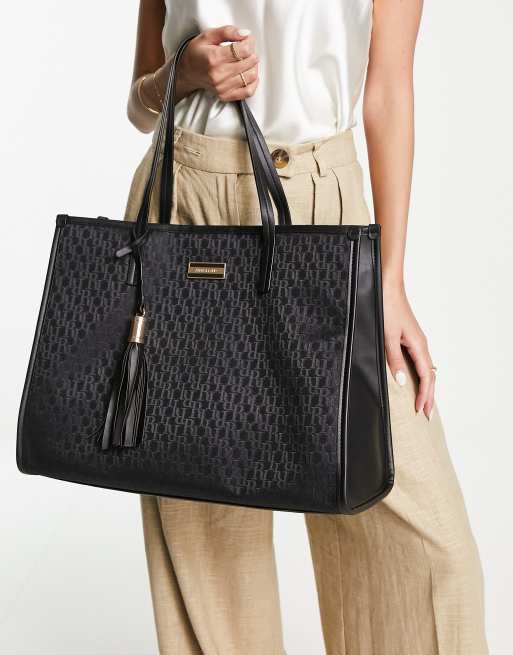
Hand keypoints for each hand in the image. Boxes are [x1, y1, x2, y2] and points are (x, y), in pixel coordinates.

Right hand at [173, 25, 259, 101]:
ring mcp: (222, 87)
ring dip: (254, 66)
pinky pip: (248, 92)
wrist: (187, 72)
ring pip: (251, 76)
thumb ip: (227, 32)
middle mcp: (218, 74)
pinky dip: (253, 82)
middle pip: (249, 62)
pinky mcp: (225, 96)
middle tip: (246, 49)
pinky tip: (248, 74)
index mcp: (214, 58)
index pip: (243, 50)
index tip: (247, 39)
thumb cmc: (197, 53)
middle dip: (252, 52)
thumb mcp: (208, 35)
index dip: (249, 42)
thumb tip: (245, 34)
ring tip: (247, 61)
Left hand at [383, 283, 435, 419]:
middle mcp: (420, 345)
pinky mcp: (409, 338)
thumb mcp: (387, 336)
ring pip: (425, 369)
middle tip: (426, 415)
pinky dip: (420, 375)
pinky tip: (415, 380)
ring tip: (424, 402)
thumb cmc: (387, 308)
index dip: (424, 395)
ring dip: (425, 387)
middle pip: (430, 376)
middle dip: (429, 396)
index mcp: (418, 346)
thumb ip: (394, 360)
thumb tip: (404, 382)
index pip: (427, 377)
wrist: (387, 288)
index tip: (420, 411)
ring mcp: (416, 341)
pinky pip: (419, 362)